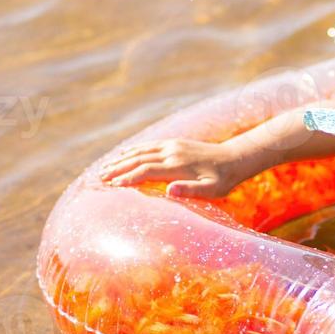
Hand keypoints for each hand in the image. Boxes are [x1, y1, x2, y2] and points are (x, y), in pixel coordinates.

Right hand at [98, 138, 246, 198]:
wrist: (234, 158)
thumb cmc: (223, 179)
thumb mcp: (212, 190)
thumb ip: (191, 190)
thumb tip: (170, 190)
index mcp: (178, 166)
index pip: (146, 171)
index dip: (128, 177)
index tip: (113, 185)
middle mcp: (172, 153)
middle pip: (139, 159)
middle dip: (118, 168)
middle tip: (100, 178)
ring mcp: (173, 146)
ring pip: (141, 150)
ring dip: (122, 158)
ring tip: (105, 168)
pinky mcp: (175, 142)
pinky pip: (150, 145)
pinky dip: (134, 149)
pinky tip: (124, 154)